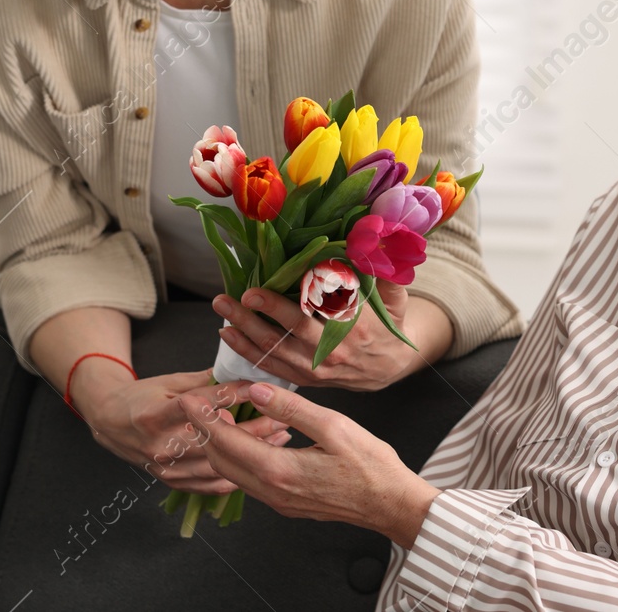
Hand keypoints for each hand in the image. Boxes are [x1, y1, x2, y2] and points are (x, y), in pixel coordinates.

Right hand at [71, 365, 288, 494]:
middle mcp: (160, 445)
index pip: (204, 405)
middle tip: (283, 419)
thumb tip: (240, 371)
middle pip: (217, 439)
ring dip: (252, 453)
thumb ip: (204, 381)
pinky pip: (209, 485)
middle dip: (255, 428)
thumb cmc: (142, 397)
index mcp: (157, 415)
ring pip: (218, 464)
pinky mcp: (171, 481)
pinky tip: (258, 463)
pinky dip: (236, 475)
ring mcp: (166, 468)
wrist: (110, 422)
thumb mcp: (169, 381)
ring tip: (280, 440)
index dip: (236, 395)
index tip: (261, 388)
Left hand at [178, 381, 440, 548]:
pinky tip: (251, 440)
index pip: (226, 442)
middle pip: (221, 461)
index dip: (204, 418)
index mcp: (279, 469)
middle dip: (205, 432)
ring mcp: (278, 501)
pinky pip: (250, 481)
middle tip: (200, 405)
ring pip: (233, 474)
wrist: (390, 504)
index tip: (190, 398)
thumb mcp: (334, 426)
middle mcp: (272, 491)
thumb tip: (255, 391)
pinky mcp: (287, 504)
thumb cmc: (369, 464)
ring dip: (221, 447)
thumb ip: (291, 408)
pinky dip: (240, 459)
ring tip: (220, 419)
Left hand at [213, 281, 452, 390]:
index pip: (315, 311)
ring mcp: (316, 369)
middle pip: (289, 333)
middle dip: (258, 315)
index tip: (259, 287)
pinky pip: (271, 366)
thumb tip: (371, 239)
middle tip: (234, 298)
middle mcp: (332, 351)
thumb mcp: (395, 296)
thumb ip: (384, 272)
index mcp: (353, 327)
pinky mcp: (305, 379)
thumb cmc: (389, 323)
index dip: (285, 301)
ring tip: (222, 311)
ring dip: (244, 332)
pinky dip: (248, 352)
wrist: (389, 365)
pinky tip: (229, 334)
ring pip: (274, 351)